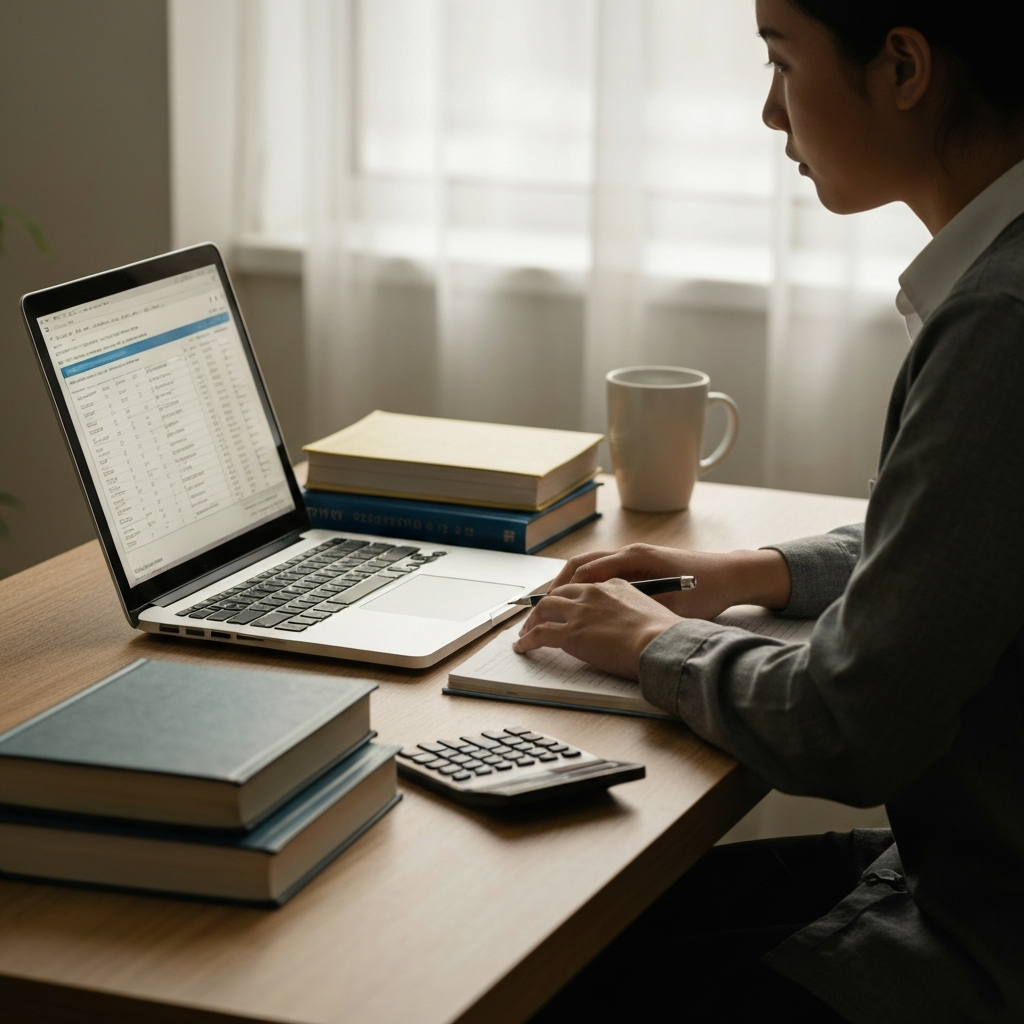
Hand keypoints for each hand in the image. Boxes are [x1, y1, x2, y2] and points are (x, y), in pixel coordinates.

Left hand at [512, 578, 680, 679]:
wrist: (661, 643)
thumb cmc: (663, 634)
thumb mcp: (649, 611)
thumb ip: (633, 611)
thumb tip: (632, 625)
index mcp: (614, 585)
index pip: (583, 587)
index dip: (570, 597)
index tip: (565, 606)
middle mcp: (593, 593)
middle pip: (560, 593)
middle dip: (546, 605)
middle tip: (539, 617)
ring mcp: (579, 612)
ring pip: (544, 609)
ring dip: (532, 621)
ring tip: (526, 632)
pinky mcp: (570, 633)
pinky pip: (539, 634)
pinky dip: (527, 640)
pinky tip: (522, 647)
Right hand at [544, 543, 791, 621]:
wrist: (731, 576)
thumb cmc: (707, 589)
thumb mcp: (671, 604)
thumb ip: (637, 609)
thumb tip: (604, 623)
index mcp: (635, 558)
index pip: (586, 571)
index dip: (561, 590)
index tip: (544, 608)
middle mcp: (630, 553)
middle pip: (580, 565)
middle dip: (555, 586)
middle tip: (537, 608)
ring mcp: (633, 557)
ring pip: (589, 567)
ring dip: (568, 585)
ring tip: (550, 606)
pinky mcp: (639, 566)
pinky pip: (602, 572)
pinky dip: (584, 585)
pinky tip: (579, 604)